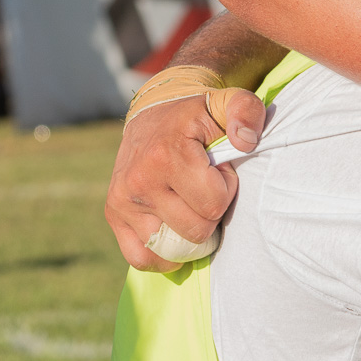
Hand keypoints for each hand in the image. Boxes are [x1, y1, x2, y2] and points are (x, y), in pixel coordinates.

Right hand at [104, 83, 265, 271]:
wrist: (153, 113)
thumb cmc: (197, 115)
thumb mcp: (226, 103)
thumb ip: (245, 112)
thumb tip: (246, 140)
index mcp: (167, 154)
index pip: (214, 203)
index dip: (226, 189)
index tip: (218, 171)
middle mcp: (140, 180)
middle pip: (196, 230)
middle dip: (210, 211)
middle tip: (203, 187)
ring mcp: (123, 201)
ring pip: (173, 248)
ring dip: (189, 232)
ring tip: (188, 203)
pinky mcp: (113, 214)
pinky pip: (142, 258)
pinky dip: (162, 255)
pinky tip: (174, 234)